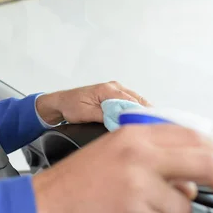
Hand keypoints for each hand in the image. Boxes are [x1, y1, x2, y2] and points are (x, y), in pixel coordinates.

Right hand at [32, 124, 212, 212]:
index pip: (194, 138)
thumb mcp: (113, 148)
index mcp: (134, 137)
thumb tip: (192, 169)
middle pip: (205, 165)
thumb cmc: (76, 181)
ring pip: (184, 209)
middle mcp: (138, 158)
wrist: (45, 203)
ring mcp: (136, 188)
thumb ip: (153, 150)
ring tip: (139, 212)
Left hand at [36, 81, 150, 124]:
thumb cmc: (70, 106)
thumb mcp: (86, 114)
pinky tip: (139, 120)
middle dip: (145, 113)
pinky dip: (135, 110)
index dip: (140, 113)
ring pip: (136, 101)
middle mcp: (114, 87)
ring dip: (141, 112)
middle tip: (152, 126)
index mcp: (107, 89)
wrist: (60, 103)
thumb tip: (120, 121)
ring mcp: (115, 89)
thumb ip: (104, 116)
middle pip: (137, 100)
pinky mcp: (114, 95)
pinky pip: (130, 102)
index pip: (130, 101)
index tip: (148, 123)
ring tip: (149, 124)